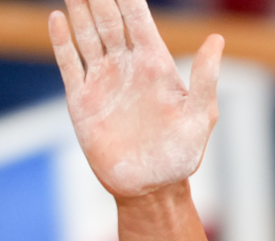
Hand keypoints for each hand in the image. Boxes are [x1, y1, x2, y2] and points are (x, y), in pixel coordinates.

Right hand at [50, 0, 221, 199]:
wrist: (150, 189)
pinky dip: (62, 40)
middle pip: (108, 18)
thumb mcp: (200, 117)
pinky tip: (57, 17)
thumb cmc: (181, 155)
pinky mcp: (82, 99)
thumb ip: (206, 78)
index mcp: (155, 64)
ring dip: (80, 9)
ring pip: (87, 34)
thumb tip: (216, 40)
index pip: (137, 18)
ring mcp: (102, 80)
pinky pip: (69, 63)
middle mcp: (127, 66)